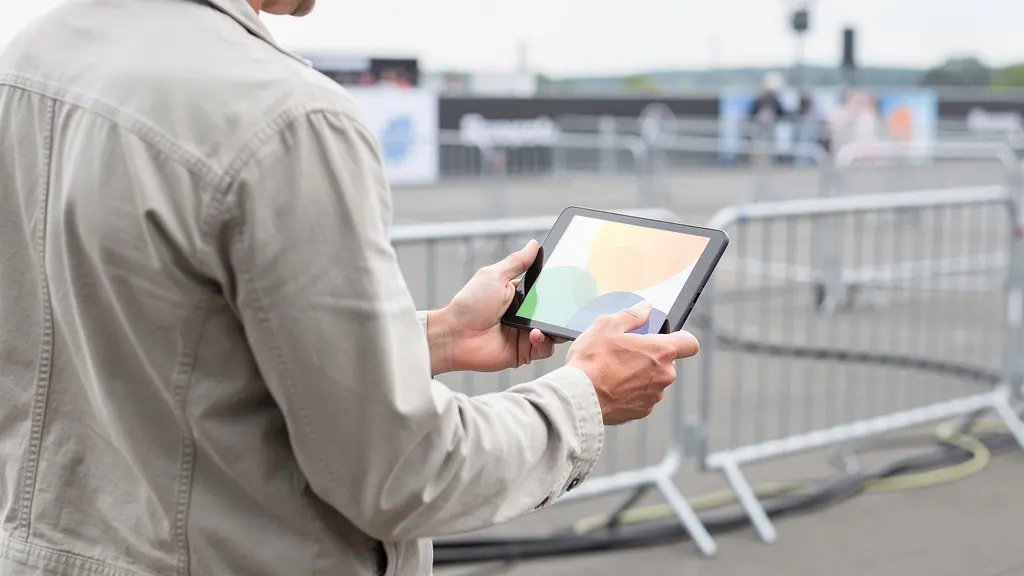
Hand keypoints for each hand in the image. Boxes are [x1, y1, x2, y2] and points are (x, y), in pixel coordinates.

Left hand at [427, 240, 560, 374]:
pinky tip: (535, 333)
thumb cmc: (470, 304)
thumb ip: (517, 262)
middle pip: (554, 311)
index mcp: (519, 295)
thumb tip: (534, 244)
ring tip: (551, 320)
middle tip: (569, 304)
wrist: (455, 335)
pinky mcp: (524, 352)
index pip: (546, 290)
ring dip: (556, 326)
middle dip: (563, 308)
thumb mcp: (494, 276)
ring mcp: (526, 334)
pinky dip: (545, 341)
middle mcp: (525, 315)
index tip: (571, 281)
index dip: (558, 287)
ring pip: (554, 330)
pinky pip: (545, 348)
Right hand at [565, 301, 699, 425]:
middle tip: (626, 353)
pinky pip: (643, 397)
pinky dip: (631, 391)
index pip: (690, 343)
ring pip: (654, 380)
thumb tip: (646, 308)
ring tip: (614, 371)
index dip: (680, 339)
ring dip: (641, 375)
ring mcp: (654, 395)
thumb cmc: (592, 360)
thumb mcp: (607, 325)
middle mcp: (664, 375)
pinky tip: (612, 386)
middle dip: (651, 357)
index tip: (667, 338)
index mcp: (661, 351)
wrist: (579, 396)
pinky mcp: (642, 411)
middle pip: (668, 362)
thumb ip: (632, 315)